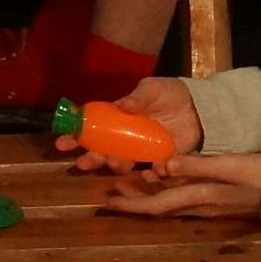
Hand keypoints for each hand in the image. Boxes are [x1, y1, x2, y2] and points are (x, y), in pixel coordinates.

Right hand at [50, 75, 200, 166]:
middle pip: (102, 152)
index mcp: (118, 120)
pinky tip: (153, 170)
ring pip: (123, 164)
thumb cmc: (168, 94)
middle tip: (82, 163)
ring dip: (115, 166)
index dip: (75, 137)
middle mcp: (126, 139)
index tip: (62, 143)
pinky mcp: (162, 160)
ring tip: (114, 162)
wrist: (198, 105)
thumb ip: (138, 97)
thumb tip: (124, 105)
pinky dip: (152, 173)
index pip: (92, 129)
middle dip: (90, 159)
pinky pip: (153, 171)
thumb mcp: (152, 89)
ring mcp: (143, 152)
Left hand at [97, 154, 260, 218]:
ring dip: (149, 196)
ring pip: (170, 203)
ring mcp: (208, 206)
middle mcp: (199, 207)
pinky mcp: (216, 202)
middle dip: (135, 201)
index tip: (109, 202)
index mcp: (199, 197)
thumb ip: (195, 165)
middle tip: (113, 190)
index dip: (132, 205)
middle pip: (159, 207)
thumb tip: (162, 165)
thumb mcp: (227, 165)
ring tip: (131, 183)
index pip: (157, 206)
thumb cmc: (260, 175)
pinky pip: (183, 199)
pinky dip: (168, 191)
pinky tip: (165, 180)